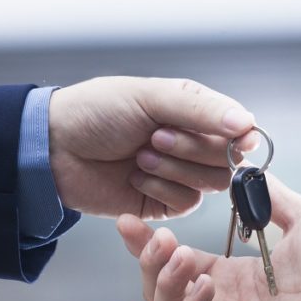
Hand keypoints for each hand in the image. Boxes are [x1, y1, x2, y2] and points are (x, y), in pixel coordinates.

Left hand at [49, 76, 258, 218]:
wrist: (54, 149)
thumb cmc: (97, 111)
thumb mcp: (150, 97)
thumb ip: (200, 110)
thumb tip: (247, 123)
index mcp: (193, 112)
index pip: (238, 127)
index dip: (239, 136)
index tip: (238, 139)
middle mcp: (192, 143)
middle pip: (228, 158)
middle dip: (192, 149)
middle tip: (153, 137)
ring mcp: (180, 174)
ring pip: (211, 183)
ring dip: (175, 168)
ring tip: (140, 156)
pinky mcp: (163, 203)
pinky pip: (187, 204)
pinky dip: (162, 189)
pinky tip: (135, 176)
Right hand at [117, 176, 300, 300]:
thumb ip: (270, 197)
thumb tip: (245, 166)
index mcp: (233, 279)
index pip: (175, 261)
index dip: (148, 242)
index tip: (129, 219)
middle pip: (160, 288)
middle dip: (148, 260)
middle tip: (157, 236)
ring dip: (164, 283)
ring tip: (178, 256)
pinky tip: (203, 284)